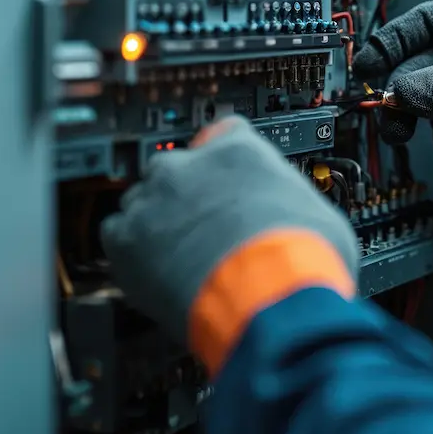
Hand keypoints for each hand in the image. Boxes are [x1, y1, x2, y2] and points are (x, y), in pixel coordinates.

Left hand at [100, 116, 358, 348]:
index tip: (225, 181)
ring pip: (143, 200)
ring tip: (179, 256)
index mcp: (239, 150)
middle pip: (176, 167)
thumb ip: (289, 200)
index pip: (222, 135)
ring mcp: (154, 199)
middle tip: (204, 228)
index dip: (223, 163)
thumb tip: (294, 215)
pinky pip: (116, 235)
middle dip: (186, 196)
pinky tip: (153, 270)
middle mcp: (190, 165)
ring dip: (157, 223)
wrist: (270, 298)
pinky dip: (130, 252)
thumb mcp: (316, 212)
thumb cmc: (301, 259)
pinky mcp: (126, 239)